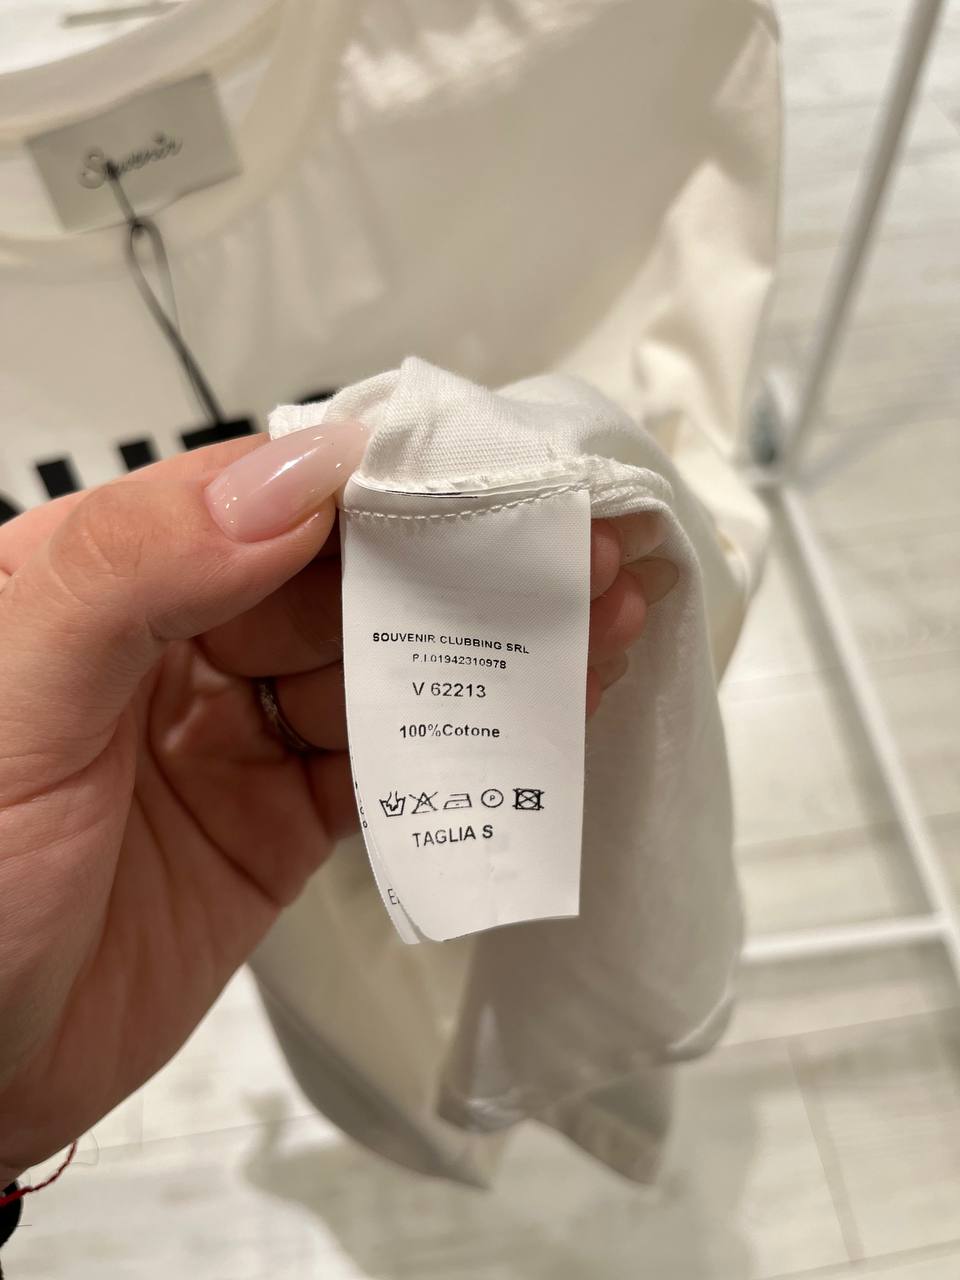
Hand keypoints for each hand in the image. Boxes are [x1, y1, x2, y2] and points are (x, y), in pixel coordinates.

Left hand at [0, 427, 673, 1180]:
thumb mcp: (14, 699)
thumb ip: (137, 568)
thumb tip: (296, 479)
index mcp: (100, 576)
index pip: (261, 502)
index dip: (378, 487)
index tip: (487, 476)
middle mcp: (177, 642)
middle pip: (344, 582)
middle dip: (461, 560)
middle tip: (573, 544)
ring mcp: (235, 734)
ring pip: (380, 669)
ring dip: (484, 645)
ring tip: (593, 614)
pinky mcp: (278, 822)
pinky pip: (385, 768)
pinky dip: (464, 744)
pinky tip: (537, 708)